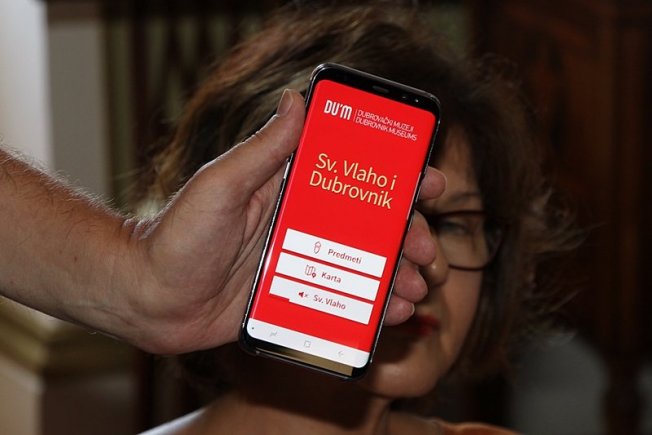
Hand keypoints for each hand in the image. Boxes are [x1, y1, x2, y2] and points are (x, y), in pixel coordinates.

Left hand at [118, 90, 444, 353]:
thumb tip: (297, 97)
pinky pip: (340, 301)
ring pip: (362, 265)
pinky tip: (388, 316)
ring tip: (412, 291)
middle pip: (369, 225)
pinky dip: (368, 308)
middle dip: (407, 235)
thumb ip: (261, 149)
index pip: (353, 175)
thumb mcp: (220, 185)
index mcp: (289, 189)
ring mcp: (300, 262)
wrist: (147, 298)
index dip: (395, 178)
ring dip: (395, 275)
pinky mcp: (293, 297)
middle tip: (425, 250)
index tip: (428, 182)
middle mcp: (301, 223)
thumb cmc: (175, 235)